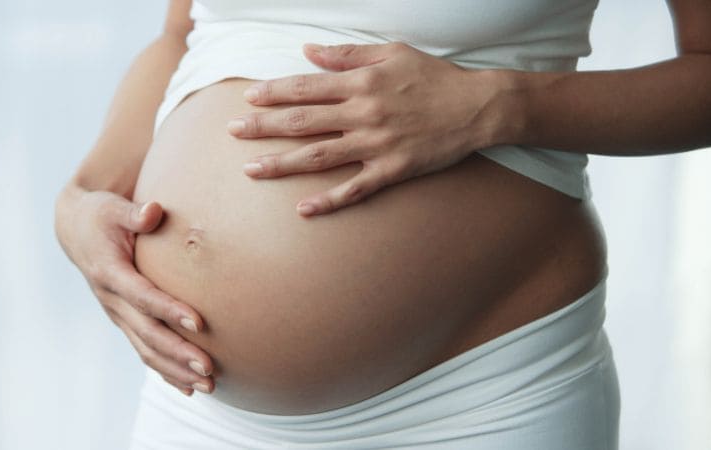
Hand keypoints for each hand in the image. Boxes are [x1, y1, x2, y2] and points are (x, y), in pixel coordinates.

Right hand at [54, 185, 214, 395]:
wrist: (75, 230)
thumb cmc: (101, 215)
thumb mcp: (112, 207)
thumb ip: (134, 213)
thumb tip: (153, 211)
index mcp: (109, 272)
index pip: (143, 296)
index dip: (169, 311)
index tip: (198, 323)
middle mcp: (112, 299)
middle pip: (147, 333)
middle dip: (178, 353)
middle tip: (209, 368)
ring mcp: (117, 314)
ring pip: (146, 349)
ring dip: (175, 370)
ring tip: (207, 387)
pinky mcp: (124, 320)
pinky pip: (144, 350)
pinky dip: (165, 371)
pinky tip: (188, 387)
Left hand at [229, 42, 501, 215]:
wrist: (478, 106)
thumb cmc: (433, 76)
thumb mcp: (391, 52)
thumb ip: (347, 54)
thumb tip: (307, 51)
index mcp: (361, 83)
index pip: (306, 88)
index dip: (274, 93)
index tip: (247, 98)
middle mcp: (363, 114)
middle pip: (302, 122)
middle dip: (263, 126)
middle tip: (232, 132)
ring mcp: (376, 145)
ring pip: (319, 156)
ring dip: (282, 164)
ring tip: (251, 170)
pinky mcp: (392, 171)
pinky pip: (355, 189)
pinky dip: (329, 200)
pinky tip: (303, 209)